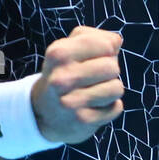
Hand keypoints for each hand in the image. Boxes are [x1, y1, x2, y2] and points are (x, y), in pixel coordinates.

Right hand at [30, 26, 125, 144]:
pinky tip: (92, 107)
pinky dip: (109, 108)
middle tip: (92, 79)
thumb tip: (116, 41)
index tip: (94, 59)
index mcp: (59, 54)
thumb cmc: (64, 73)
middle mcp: (61, 78)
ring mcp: (71, 102)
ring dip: (110, 91)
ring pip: (117, 88)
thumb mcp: (70, 48)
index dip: (107, 51)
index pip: (107, 45)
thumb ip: (95, 38)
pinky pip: (116, 108)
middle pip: (113, 67)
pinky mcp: (83, 121)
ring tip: (93, 93)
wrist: (42, 113)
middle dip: (109, 72)